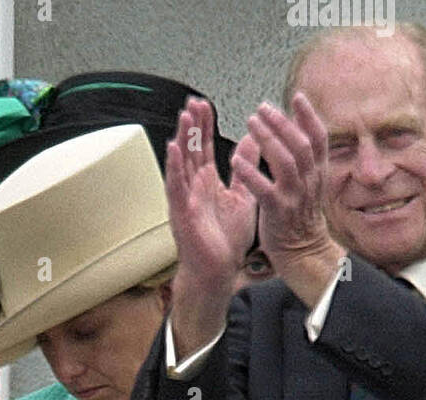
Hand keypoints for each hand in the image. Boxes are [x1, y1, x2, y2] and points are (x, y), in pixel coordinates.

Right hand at [165, 98, 261, 350]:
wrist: (218, 271)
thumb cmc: (226, 240)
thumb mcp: (242, 196)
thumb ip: (245, 168)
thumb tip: (252, 141)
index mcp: (207, 182)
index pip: (203, 147)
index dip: (204, 126)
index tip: (205, 105)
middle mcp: (193, 187)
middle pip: (191, 149)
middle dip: (192, 125)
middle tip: (193, 102)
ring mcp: (185, 199)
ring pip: (181, 163)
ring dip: (181, 138)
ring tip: (183, 116)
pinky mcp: (182, 213)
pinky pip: (176, 186)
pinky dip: (174, 167)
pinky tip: (173, 149)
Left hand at [230, 94, 346, 306]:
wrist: (301, 252)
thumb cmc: (298, 217)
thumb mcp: (308, 184)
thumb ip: (303, 159)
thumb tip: (295, 130)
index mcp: (317, 173)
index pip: (318, 138)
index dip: (309, 116)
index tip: (296, 97)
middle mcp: (309, 182)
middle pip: (300, 144)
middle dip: (282, 123)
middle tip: (263, 108)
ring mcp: (294, 197)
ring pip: (285, 161)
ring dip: (267, 138)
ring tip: (251, 122)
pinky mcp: (277, 212)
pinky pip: (264, 189)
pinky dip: (250, 173)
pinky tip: (236, 160)